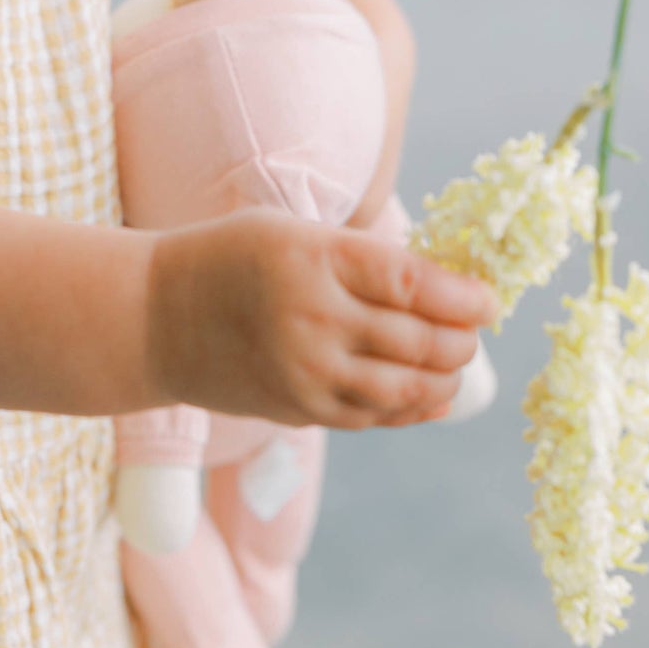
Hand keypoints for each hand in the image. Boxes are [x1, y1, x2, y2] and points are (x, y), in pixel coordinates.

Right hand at [145, 208, 499, 430]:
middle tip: (473, 328)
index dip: (463, 296)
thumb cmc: (233, 257)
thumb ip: (361, 256)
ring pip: (405, 388)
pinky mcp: (301, 409)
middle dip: (461, 339)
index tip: (490, 300)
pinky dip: (411, 406)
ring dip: (445, 378)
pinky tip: (426, 391)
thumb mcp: (292, 230)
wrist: (158, 317)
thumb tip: (444, 284)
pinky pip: (375, 417)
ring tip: (454, 361)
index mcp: (313, 258)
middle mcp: (312, 317)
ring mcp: (306, 371)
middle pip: (419, 341)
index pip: (411, 283)